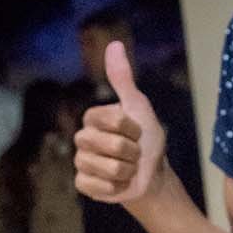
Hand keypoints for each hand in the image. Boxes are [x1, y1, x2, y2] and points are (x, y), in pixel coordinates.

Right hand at [74, 41, 166, 204]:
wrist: (152, 175)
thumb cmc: (146, 140)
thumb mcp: (139, 107)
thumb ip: (123, 79)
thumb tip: (114, 44)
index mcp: (93, 118)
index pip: (113, 120)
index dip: (132, 128)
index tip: (136, 131)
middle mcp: (83, 139)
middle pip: (110, 144)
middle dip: (131, 151)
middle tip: (134, 153)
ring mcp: (81, 162)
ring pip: (106, 167)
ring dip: (126, 171)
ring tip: (127, 169)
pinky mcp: (83, 184)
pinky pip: (97, 186)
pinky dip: (115, 187)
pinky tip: (118, 183)